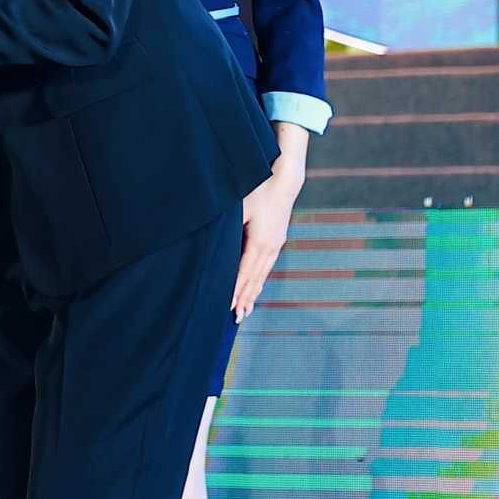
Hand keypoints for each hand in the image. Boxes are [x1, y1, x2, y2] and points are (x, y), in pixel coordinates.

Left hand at [232, 135, 307, 321]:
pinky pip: (266, 266)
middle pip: (255, 280)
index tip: (227, 307)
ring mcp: (276, 244)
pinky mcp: (277, 239)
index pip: (243, 274)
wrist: (284, 179)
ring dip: (253, 293)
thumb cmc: (257, 189)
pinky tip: (255, 287)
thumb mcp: (238, 207)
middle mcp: (270, 247)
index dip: (235, 292)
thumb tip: (213, 244)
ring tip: (245, 310)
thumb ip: (228, 228)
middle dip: (244, 299)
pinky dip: (259, 280)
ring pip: (262, 275)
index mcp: (259, 242)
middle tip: (236, 319)